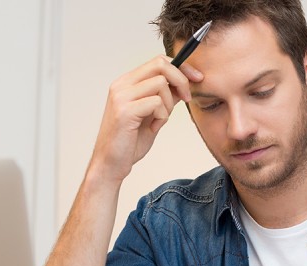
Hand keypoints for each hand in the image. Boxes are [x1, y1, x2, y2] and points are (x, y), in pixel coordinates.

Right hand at [89, 55, 203, 183]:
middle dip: (181, 80)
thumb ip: (165, 98)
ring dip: (168, 104)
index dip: (181, 67)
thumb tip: (183, 84)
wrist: (111, 164)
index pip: (158, 61)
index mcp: (127, 83)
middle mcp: (121, 85)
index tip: (196, 78)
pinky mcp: (124, 111)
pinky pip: (156, 103)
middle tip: (187, 98)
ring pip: (161, 83)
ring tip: (159, 120)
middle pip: (160, 64)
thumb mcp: (153, 115)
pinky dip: (162, 116)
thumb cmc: (130, 142)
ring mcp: (121, 96)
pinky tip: (153, 127)